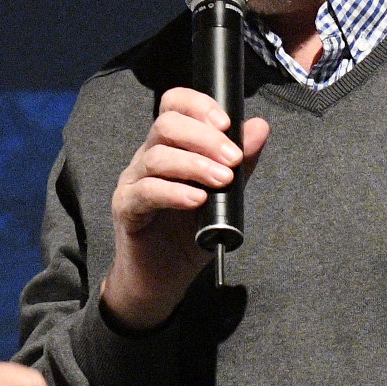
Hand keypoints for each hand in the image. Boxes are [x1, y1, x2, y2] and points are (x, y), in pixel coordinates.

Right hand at [99, 87, 270, 328]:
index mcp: (171, 147)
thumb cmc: (188, 235)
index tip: (228, 123)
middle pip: (166, 124)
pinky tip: (197, 200)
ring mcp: (134, 182)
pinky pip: (146, 192)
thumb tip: (260, 127)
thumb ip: (241, 163)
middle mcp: (148, 158)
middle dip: (205, 137)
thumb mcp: (224, 197)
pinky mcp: (126, 209)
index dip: (199, 106)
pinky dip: (174, 193)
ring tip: (223, 181)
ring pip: (156, 156)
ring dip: (195, 165)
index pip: (174, 106)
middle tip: (233, 160)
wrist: (161, 279)